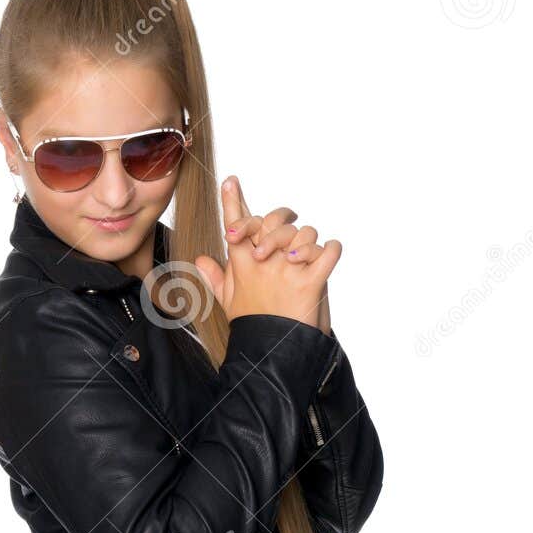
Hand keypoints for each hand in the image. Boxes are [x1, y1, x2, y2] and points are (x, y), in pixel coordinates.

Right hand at [194, 175, 338, 329]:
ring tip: (305, 254)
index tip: (231, 181)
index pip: (235, 226)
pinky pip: (328, 253)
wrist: (271, 351)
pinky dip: (332, 250)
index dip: (232, 201)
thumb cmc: (251, 324)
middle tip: (288, 219)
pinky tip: (328, 254)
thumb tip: (200, 259)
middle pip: (271, 221)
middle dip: (281, 217)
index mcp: (242, 265)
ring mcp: (287, 271)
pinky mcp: (310, 282)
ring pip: (303, 233)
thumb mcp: (227, 301)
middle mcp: (264, 263)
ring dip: (308, 239)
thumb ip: (214, 277)